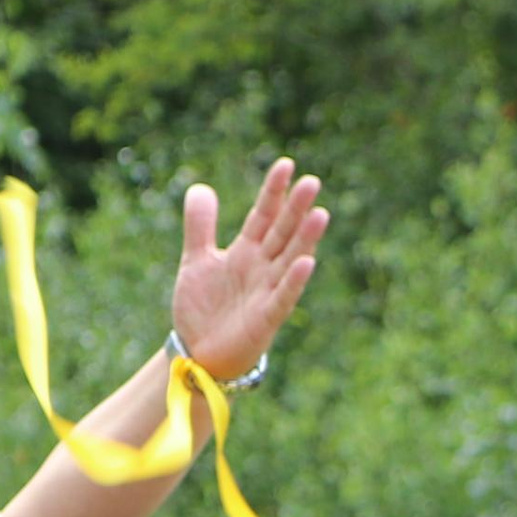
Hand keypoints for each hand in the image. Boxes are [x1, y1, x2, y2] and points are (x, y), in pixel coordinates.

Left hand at [172, 158, 330, 383]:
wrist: (198, 351)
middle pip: (282, 233)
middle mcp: (262, 268)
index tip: (286, 165)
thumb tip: (202, 187)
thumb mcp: (196, 259)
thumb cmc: (202, 308)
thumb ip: (200, 224)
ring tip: (320, 214)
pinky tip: (307, 262)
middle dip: (296, 208)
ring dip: (305, 238)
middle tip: (312, 181)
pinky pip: (283, 297)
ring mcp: (267, 292)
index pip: (264, 215)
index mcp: (246, 252)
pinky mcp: (266, 318)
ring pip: (290, 260)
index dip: (274, 192)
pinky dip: (295, 280)